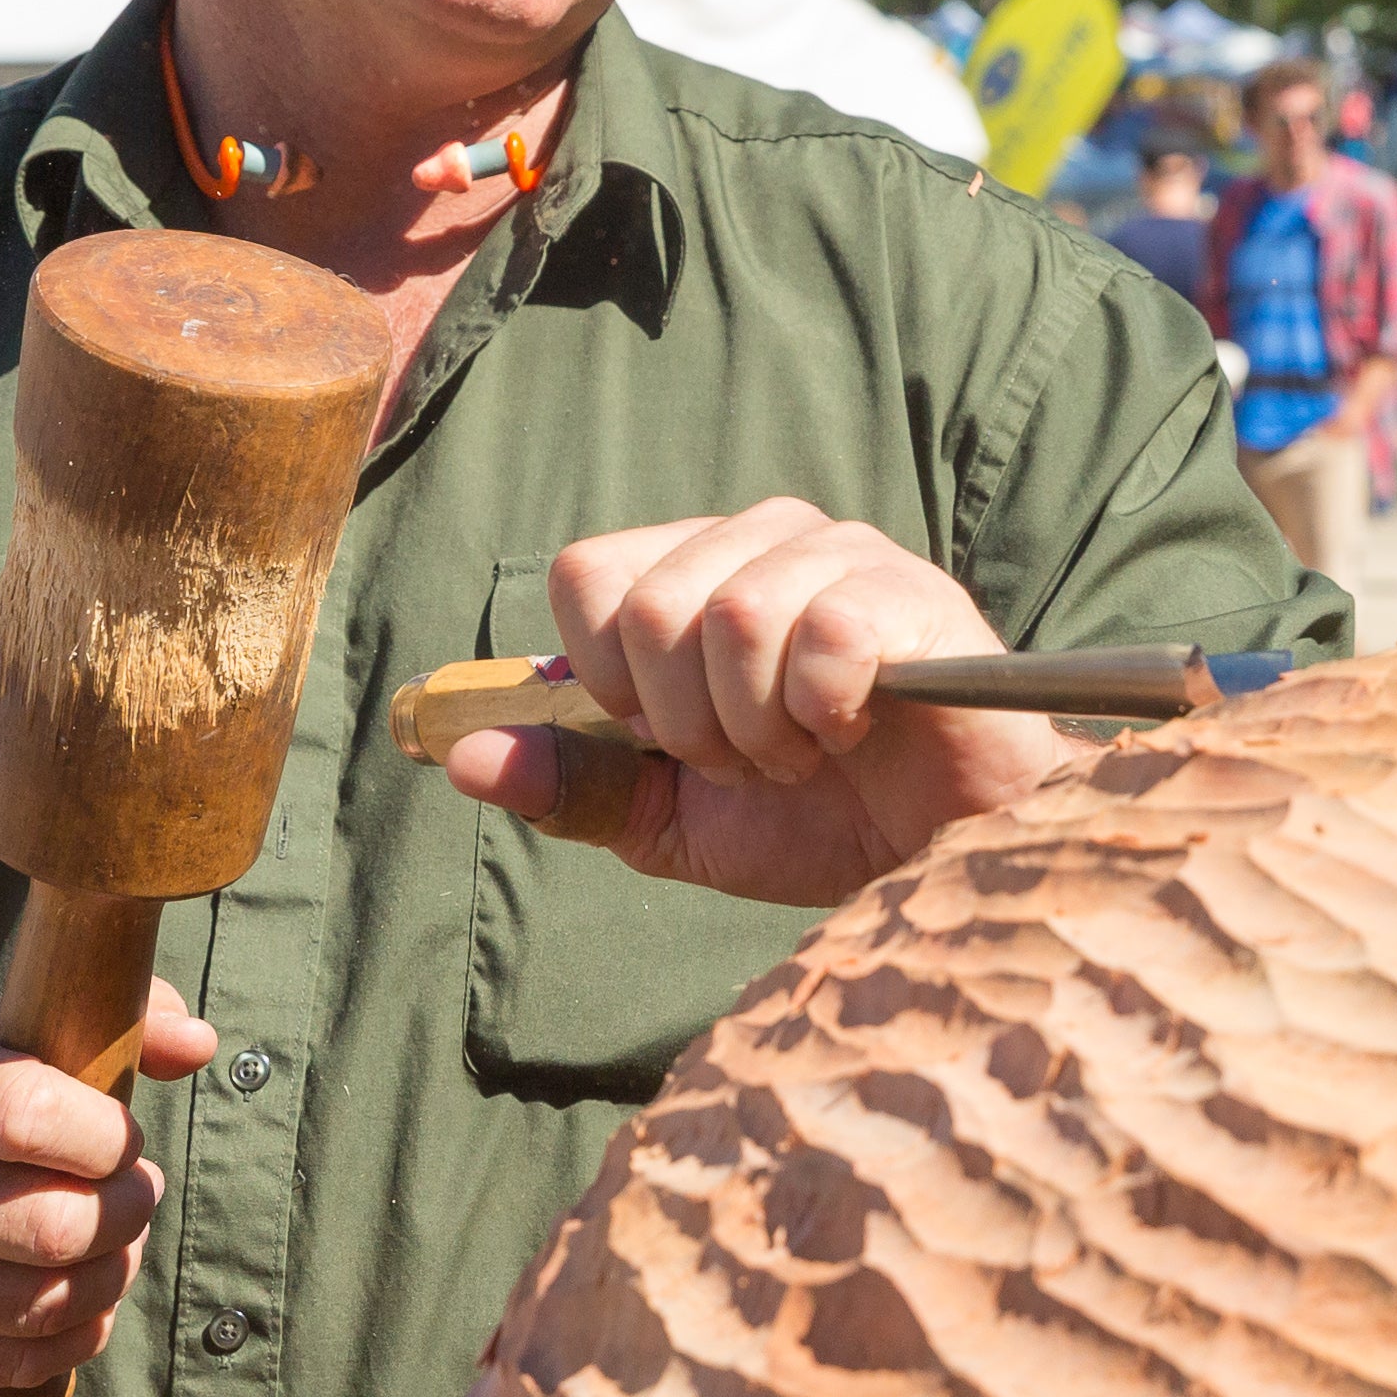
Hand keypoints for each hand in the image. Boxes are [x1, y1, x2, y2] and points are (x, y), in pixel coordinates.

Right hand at [0, 988, 210, 1396]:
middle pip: (53, 1228)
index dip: (108, 1139)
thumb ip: (118, 1017)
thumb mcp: (4, 1032)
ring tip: (113, 1245)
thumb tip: (198, 1044)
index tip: (123, 1139)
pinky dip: (76, 1333)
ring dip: (111, 1277)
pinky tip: (82, 1299)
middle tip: (135, 1196)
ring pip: (45, 1302)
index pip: (29, 1119)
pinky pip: (19, 1359)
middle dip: (127, 1214)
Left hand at [431, 501, 1069, 907]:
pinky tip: (860, 730)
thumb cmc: (814, 824)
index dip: (609, 680)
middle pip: (650, 606)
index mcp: (690, 572)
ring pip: (734, 617)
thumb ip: (570, 783)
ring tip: (808, 751)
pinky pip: (825, 633)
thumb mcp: (669, 822)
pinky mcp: (910, 589)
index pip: (586, 574)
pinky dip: (827, 713)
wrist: (940, 858)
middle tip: (755, 758)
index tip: (670, 739)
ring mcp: (839, 553)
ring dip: (762, 727)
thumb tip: (457, 753)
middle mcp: (759, 539)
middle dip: (691, 723)